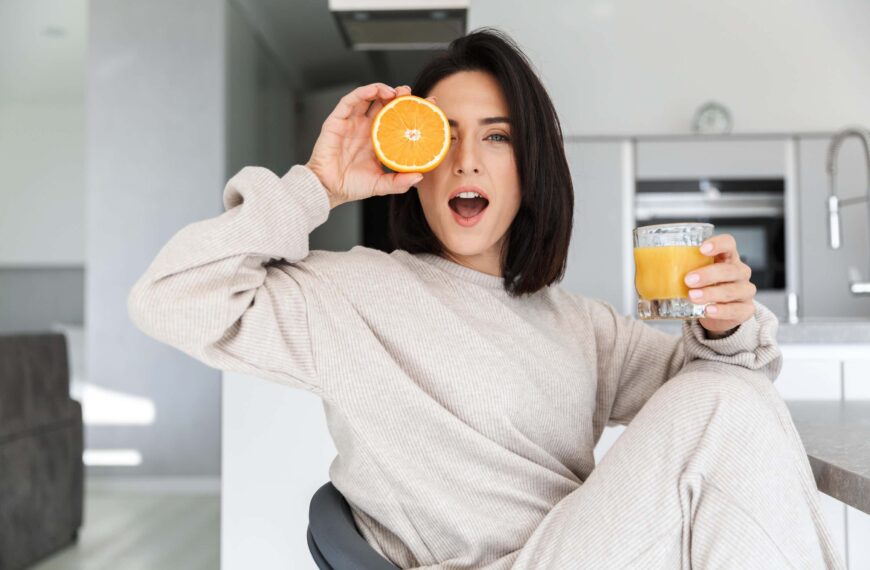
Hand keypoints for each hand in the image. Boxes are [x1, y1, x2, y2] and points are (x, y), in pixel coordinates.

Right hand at [305, 83, 434, 207]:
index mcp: (377, 140)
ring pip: (368, 97)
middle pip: (384, 104)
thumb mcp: (381, 185)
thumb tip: (419, 176)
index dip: (412, 110)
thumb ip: (400, 182)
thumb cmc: (351, 186)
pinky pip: (350, 101)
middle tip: (411, 94)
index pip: (397, 119)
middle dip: (398, 96)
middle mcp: (366, 128)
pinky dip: (363, 92)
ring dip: (382, 90)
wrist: (328, 189)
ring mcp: (352, 122)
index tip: (429, 105)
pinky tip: (375, 91)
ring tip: (395, 92)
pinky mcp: (337, 120)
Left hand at [683, 233, 756, 334]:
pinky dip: (721, 310)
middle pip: (729, 269)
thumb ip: (675, 266)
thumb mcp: (693, 273)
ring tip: (692, 297)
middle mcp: (739, 272)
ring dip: (710, 293)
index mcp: (727, 257)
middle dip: (708, 274)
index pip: (729, 243)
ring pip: (731, 290)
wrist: (715, 312)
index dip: (718, 244)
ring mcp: (744, 291)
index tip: (701, 249)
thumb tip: (641, 261)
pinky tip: (708, 310)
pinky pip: (735, 309)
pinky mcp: (745, 309)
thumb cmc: (702, 287)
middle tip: (688, 280)